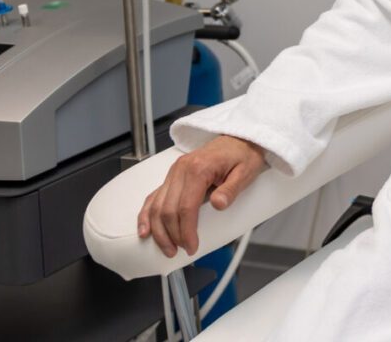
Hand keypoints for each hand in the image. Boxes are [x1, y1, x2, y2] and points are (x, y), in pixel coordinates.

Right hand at [137, 135, 266, 256]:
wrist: (239, 139)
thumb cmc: (243, 155)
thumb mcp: (245, 172)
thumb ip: (231, 189)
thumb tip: (219, 204)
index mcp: (199, 168)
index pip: (186, 207)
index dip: (186, 231)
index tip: (191, 246)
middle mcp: (181, 169)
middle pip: (168, 209)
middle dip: (172, 235)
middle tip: (181, 250)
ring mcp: (174, 173)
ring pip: (157, 206)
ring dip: (159, 230)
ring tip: (167, 248)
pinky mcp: (172, 176)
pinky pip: (154, 197)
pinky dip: (147, 215)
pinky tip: (145, 230)